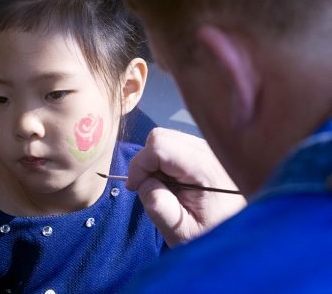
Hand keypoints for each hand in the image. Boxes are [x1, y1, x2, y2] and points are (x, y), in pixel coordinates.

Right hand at [127, 127, 245, 246]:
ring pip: (166, 139)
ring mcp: (210, 148)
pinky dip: (165, 161)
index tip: (135, 188)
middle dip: (146, 162)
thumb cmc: (212, 236)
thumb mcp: (180, 232)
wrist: (241, 237)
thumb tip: (142, 182)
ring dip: (155, 162)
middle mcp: (210, 151)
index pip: (159, 146)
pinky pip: (175, 145)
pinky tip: (174, 182)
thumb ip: (157, 206)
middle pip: (160, 137)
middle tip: (150, 188)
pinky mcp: (207, 151)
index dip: (139, 166)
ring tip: (165, 188)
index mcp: (206, 169)